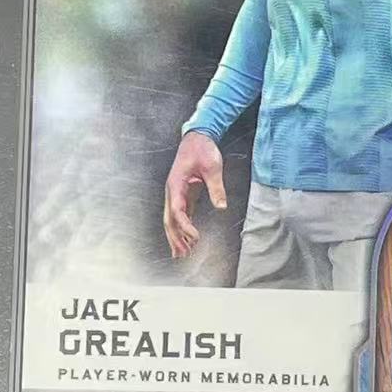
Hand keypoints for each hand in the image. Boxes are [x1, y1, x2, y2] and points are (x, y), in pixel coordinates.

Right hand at [164, 131, 227, 257]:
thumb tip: (221, 206)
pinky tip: (188, 239)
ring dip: (177, 236)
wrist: (197, 137)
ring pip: (173, 219)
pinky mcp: (184, 193)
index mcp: (176, 184)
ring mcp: (176, 193)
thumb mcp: (212, 167)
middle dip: (175, 238)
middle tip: (182, 254)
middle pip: (170, 219)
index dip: (185, 227)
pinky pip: (181, 214)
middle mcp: (172, 191)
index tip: (195, 237)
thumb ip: (216, 187)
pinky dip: (183, 227)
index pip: (177, 211)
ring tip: (183, 253)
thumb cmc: (202, 148)